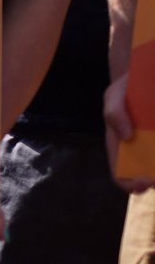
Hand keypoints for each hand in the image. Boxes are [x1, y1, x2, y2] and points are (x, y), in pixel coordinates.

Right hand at [107, 74, 154, 192]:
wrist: (146, 80)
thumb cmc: (125, 90)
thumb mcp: (114, 96)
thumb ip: (114, 113)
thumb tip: (127, 136)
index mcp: (119, 148)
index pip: (121, 177)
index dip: (132, 184)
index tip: (148, 179)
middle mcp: (138, 154)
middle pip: (148, 179)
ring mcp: (154, 150)